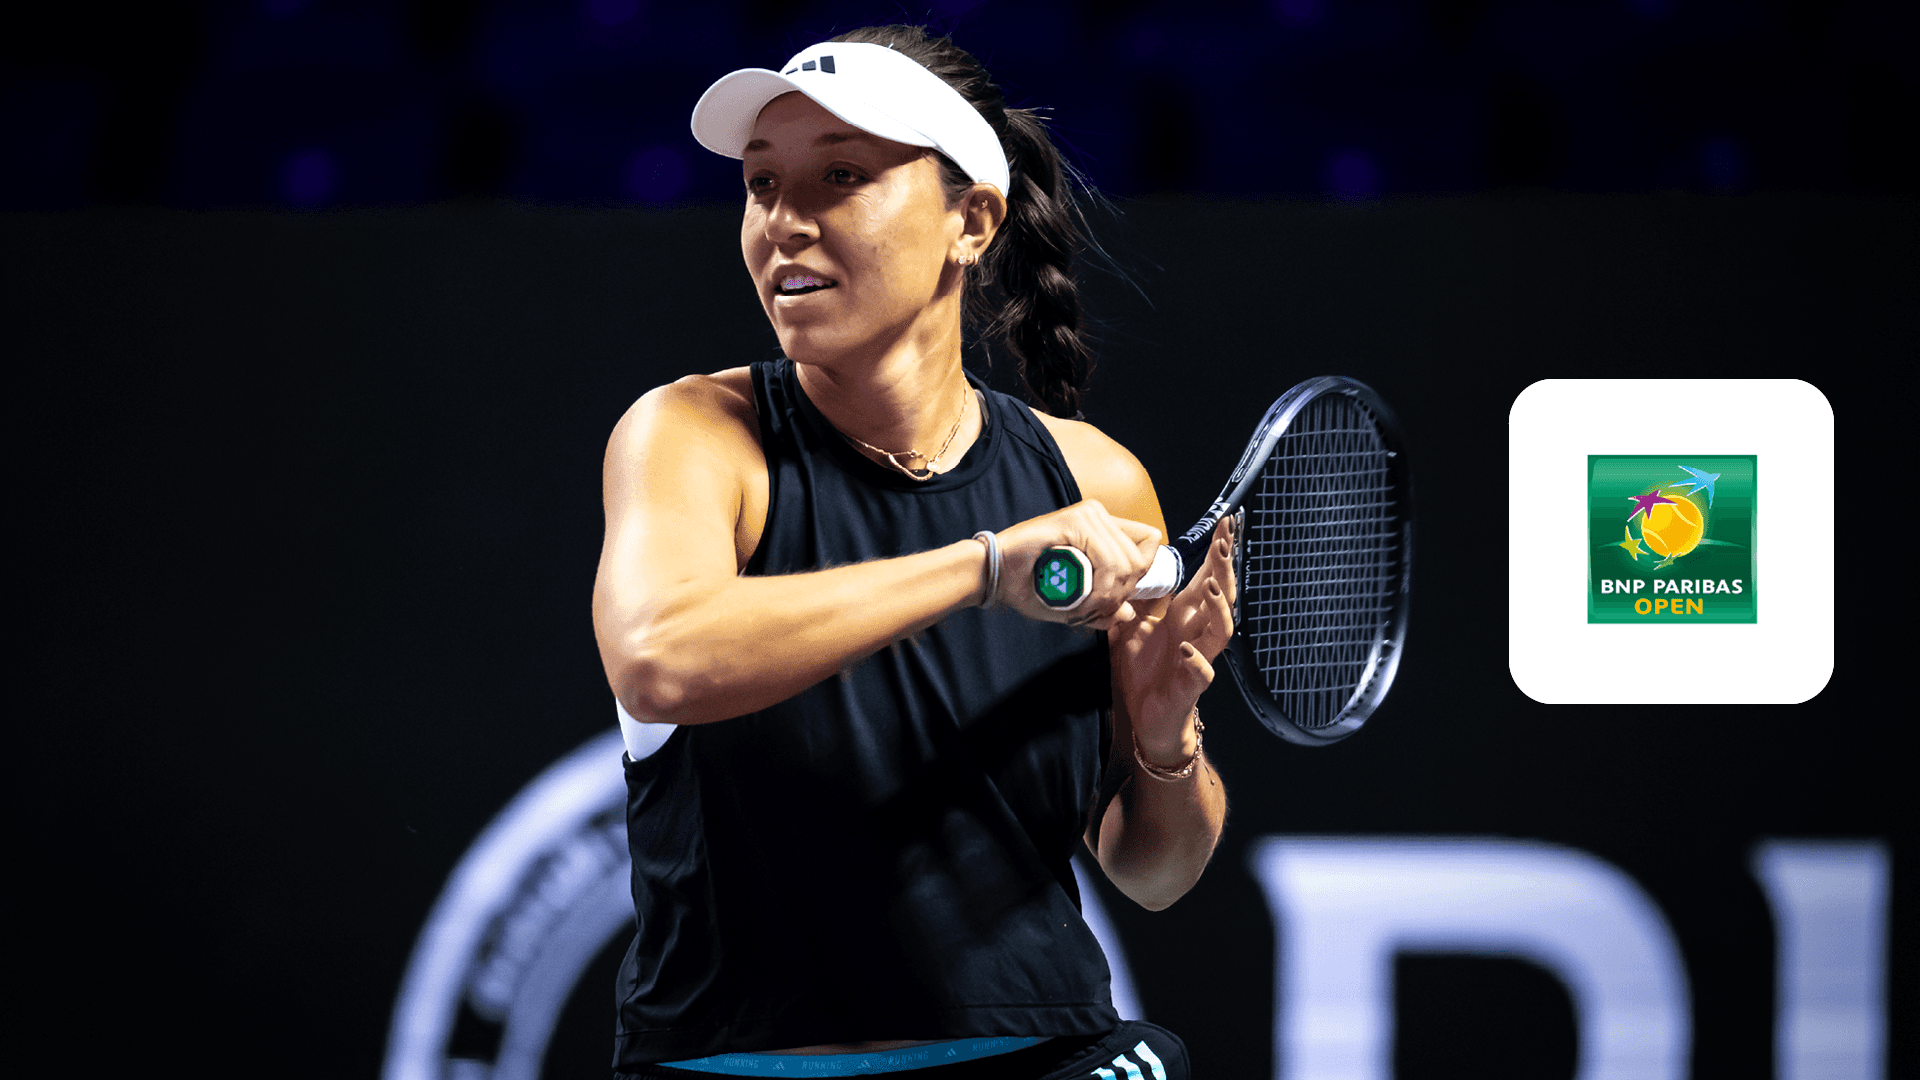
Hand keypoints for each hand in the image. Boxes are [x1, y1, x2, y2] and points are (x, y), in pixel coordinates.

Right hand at [993, 499, 1160, 629]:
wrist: (994, 575)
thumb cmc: (1029, 585)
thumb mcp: (1073, 602)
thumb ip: (1102, 607)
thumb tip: (1128, 613)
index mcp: (1102, 527)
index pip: (1149, 543)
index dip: (1140, 575)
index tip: (1114, 598)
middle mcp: (1099, 515)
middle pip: (1141, 558)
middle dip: (1122, 593)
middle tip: (1095, 610)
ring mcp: (1088, 515)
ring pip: (1126, 563)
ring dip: (1109, 596)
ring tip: (1085, 608)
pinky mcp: (1075, 521)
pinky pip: (1107, 562)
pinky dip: (1100, 590)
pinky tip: (1081, 601)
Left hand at [1113, 517, 1236, 762]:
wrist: (1146, 717)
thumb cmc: (1144, 671)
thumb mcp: (1129, 626)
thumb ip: (1134, 599)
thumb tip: (1129, 566)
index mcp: (1184, 616)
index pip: (1205, 577)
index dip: (1216, 553)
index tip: (1226, 524)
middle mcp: (1197, 632)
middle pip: (1221, 595)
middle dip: (1224, 569)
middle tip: (1224, 543)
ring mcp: (1199, 657)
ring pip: (1222, 629)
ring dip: (1218, 608)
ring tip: (1209, 588)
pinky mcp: (1191, 685)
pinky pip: (1202, 672)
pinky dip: (1197, 660)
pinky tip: (1188, 650)